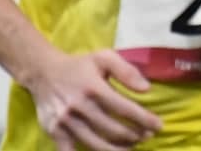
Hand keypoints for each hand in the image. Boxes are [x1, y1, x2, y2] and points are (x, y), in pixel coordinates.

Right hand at [29, 50, 162, 150]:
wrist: (43, 72)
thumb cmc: (79, 66)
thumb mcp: (103, 58)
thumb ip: (126, 71)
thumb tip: (146, 89)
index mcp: (93, 87)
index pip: (125, 108)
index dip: (144, 120)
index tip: (158, 126)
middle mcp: (79, 106)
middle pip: (113, 130)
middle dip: (135, 136)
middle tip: (146, 137)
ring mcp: (66, 121)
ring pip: (96, 144)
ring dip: (118, 150)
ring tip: (131, 148)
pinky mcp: (54, 132)